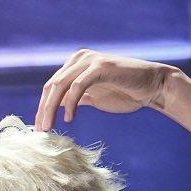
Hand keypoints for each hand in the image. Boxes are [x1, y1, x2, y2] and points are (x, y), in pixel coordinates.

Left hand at [35, 50, 180, 130]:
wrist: (152, 86)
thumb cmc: (124, 92)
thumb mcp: (93, 97)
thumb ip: (75, 98)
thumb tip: (55, 110)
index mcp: (74, 64)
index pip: (50, 87)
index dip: (42, 108)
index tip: (38, 129)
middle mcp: (79, 58)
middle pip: (51, 86)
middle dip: (43, 110)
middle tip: (40, 132)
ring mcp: (89, 60)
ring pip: (60, 85)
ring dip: (51, 109)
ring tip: (49, 128)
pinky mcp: (100, 66)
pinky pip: (77, 86)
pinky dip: (70, 103)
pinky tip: (69, 118)